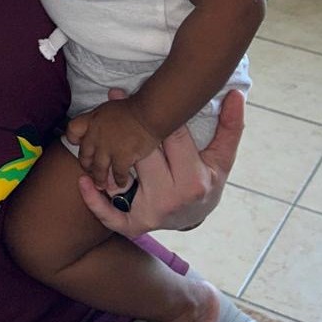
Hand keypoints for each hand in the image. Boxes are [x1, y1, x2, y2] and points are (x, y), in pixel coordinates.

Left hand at [66, 97, 160, 192]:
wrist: (148, 113)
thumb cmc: (134, 107)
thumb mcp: (113, 104)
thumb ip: (107, 108)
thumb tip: (112, 93)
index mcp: (92, 120)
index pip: (72, 129)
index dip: (74, 138)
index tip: (78, 144)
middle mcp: (95, 135)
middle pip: (84, 155)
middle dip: (87, 165)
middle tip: (91, 171)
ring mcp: (107, 148)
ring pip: (98, 168)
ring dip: (100, 178)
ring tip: (103, 184)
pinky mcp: (121, 157)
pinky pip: (117, 173)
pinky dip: (119, 180)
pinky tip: (122, 183)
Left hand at [75, 88, 244, 237]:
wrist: (196, 216)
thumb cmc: (208, 180)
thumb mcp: (222, 157)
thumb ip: (230, 126)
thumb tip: (237, 95)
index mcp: (195, 179)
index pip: (172, 140)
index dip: (159, 115)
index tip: (142, 96)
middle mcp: (173, 198)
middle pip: (143, 154)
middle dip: (129, 128)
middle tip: (113, 101)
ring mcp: (153, 214)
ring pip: (123, 177)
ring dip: (107, 156)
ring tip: (96, 132)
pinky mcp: (137, 225)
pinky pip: (110, 216)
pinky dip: (94, 202)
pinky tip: (83, 183)